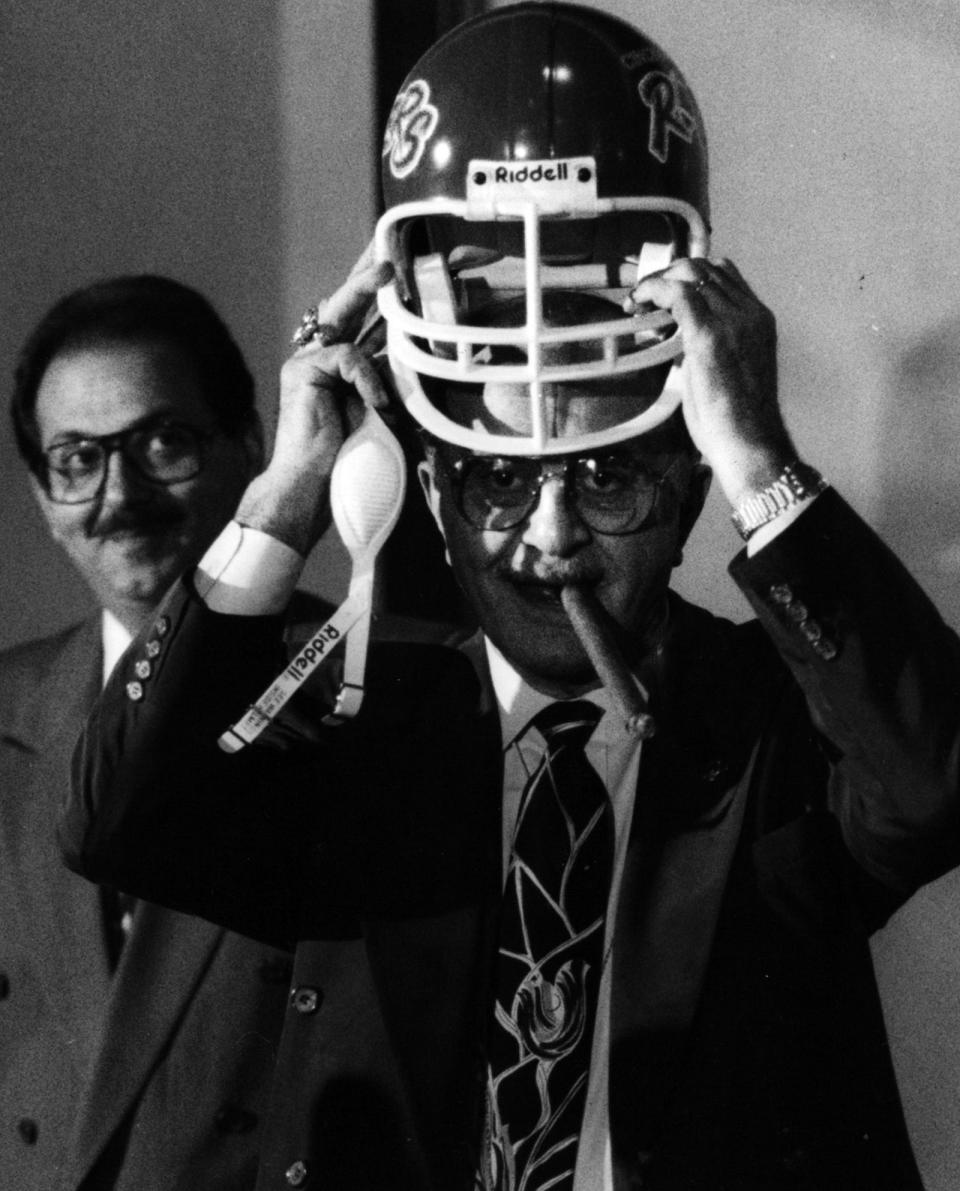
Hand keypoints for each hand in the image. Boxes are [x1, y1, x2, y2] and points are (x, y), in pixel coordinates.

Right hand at [236, 244, 393, 555]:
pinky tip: (374, 403)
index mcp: (338, 368)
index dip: (375, 292)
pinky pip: (347, 357)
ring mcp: (306, 363)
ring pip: (340, 315)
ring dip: (365, 287)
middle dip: (365, 270)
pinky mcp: (302, 371)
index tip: (392, 262)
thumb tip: (414, 354)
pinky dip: (367, 379)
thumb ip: (388, 380)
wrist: (310, 489)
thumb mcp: (378, 410)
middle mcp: (319, 359)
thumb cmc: (344, 460)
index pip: (360, 322)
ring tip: (388, 269)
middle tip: (386, 241)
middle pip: (344, 305)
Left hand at [627, 257, 795, 503]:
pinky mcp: (708, 336)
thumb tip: (679, 342)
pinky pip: (676, 293)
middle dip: (668, 274)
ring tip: (636, 300)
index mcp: (758, 321)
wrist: (750, 443)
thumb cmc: (736, 421)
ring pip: (690, 273)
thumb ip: (706, 349)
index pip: (724, 276)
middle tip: (642, 295)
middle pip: (705, 268)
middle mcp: (749, 314)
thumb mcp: (726, 372)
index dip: (688, 277)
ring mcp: (732, 321)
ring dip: (657, 281)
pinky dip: (652, 290)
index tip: (663, 292)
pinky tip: (637, 302)